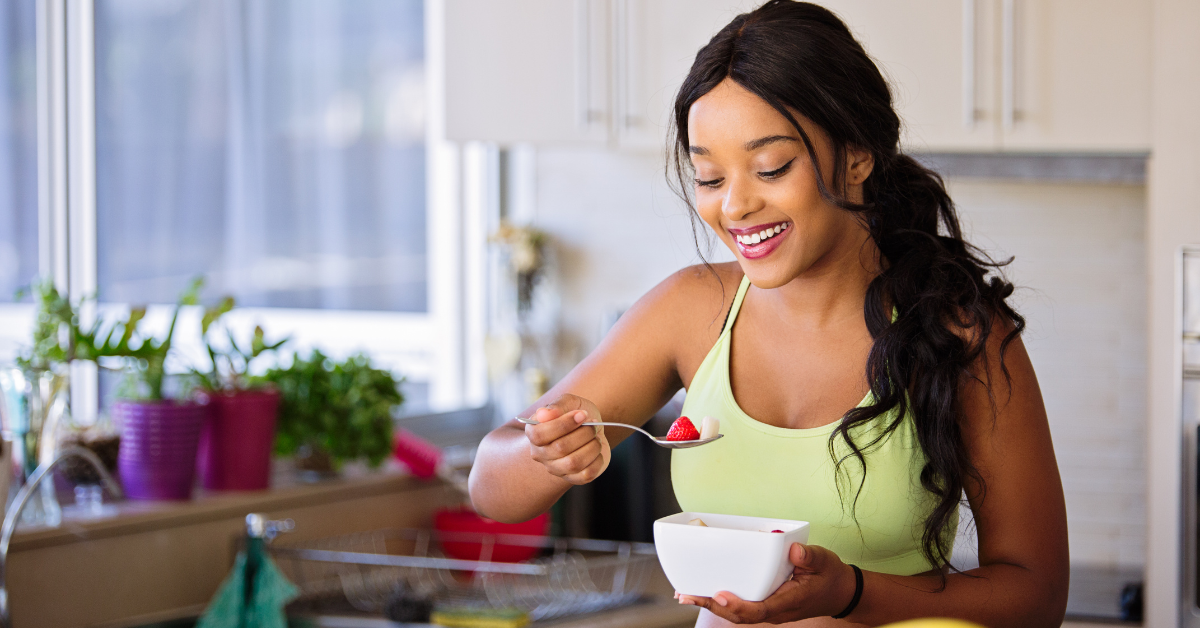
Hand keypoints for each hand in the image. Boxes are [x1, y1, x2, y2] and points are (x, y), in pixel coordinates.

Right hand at [524, 394, 610, 485]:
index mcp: (533, 433)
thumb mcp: (568, 402)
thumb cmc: (575, 413)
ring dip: (592, 446)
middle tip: (593, 424)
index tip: (582, 414)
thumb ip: (557, 406)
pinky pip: (586, 475)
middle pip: (560, 448)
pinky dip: (597, 460)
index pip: (539, 435)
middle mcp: (540, 454)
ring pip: (574, 463)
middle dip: (583, 433)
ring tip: (595, 437)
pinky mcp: (573, 478)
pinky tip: (597, 450)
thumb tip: (544, 414)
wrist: (591, 427)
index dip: (563, 424)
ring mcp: (556, 469)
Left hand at [677, 543, 857, 623]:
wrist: (840, 593)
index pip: (758, 610)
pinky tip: (706, 592)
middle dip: (711, 605)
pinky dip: (722, 601)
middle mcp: (775, 610)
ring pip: (737, 613)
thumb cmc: (830, 577)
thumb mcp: (824, 562)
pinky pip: (741, 606)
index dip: (736, 605)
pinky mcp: (766, 603)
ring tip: (686, 594)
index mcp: (788, 602)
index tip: (719, 596)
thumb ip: (809, 557)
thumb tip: (794, 551)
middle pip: (739, 615)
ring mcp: (769, 609)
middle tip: (686, 594)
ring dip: (712, 604)